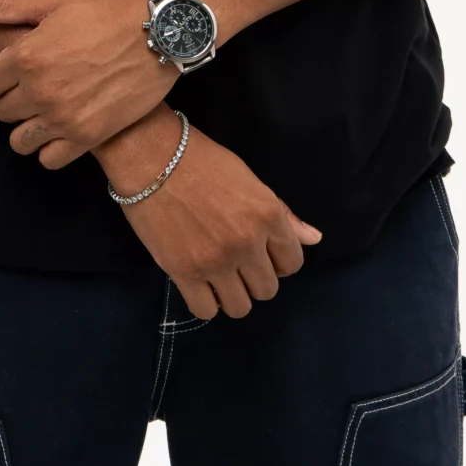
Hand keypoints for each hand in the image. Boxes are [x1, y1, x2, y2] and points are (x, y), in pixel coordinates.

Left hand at [0, 0, 174, 167]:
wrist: (161, 30)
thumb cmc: (105, 9)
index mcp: (25, 56)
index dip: (2, 75)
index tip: (23, 66)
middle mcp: (40, 91)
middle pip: (2, 111)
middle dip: (15, 98)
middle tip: (41, 82)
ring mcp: (63, 118)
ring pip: (19, 140)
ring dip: (29, 126)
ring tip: (50, 107)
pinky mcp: (89, 137)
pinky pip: (49, 159)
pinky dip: (51, 148)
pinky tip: (64, 127)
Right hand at [103, 113, 320, 319]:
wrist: (151, 155)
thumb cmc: (202, 160)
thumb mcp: (250, 180)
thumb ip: (283, 214)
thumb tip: (314, 239)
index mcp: (268, 216)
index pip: (292, 264)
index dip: (277, 262)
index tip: (260, 254)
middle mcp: (247, 244)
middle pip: (267, 289)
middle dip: (254, 279)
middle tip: (235, 262)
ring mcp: (216, 261)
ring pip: (240, 307)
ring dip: (232, 294)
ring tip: (217, 276)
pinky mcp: (183, 272)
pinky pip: (205, 311)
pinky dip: (205, 302)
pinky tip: (198, 284)